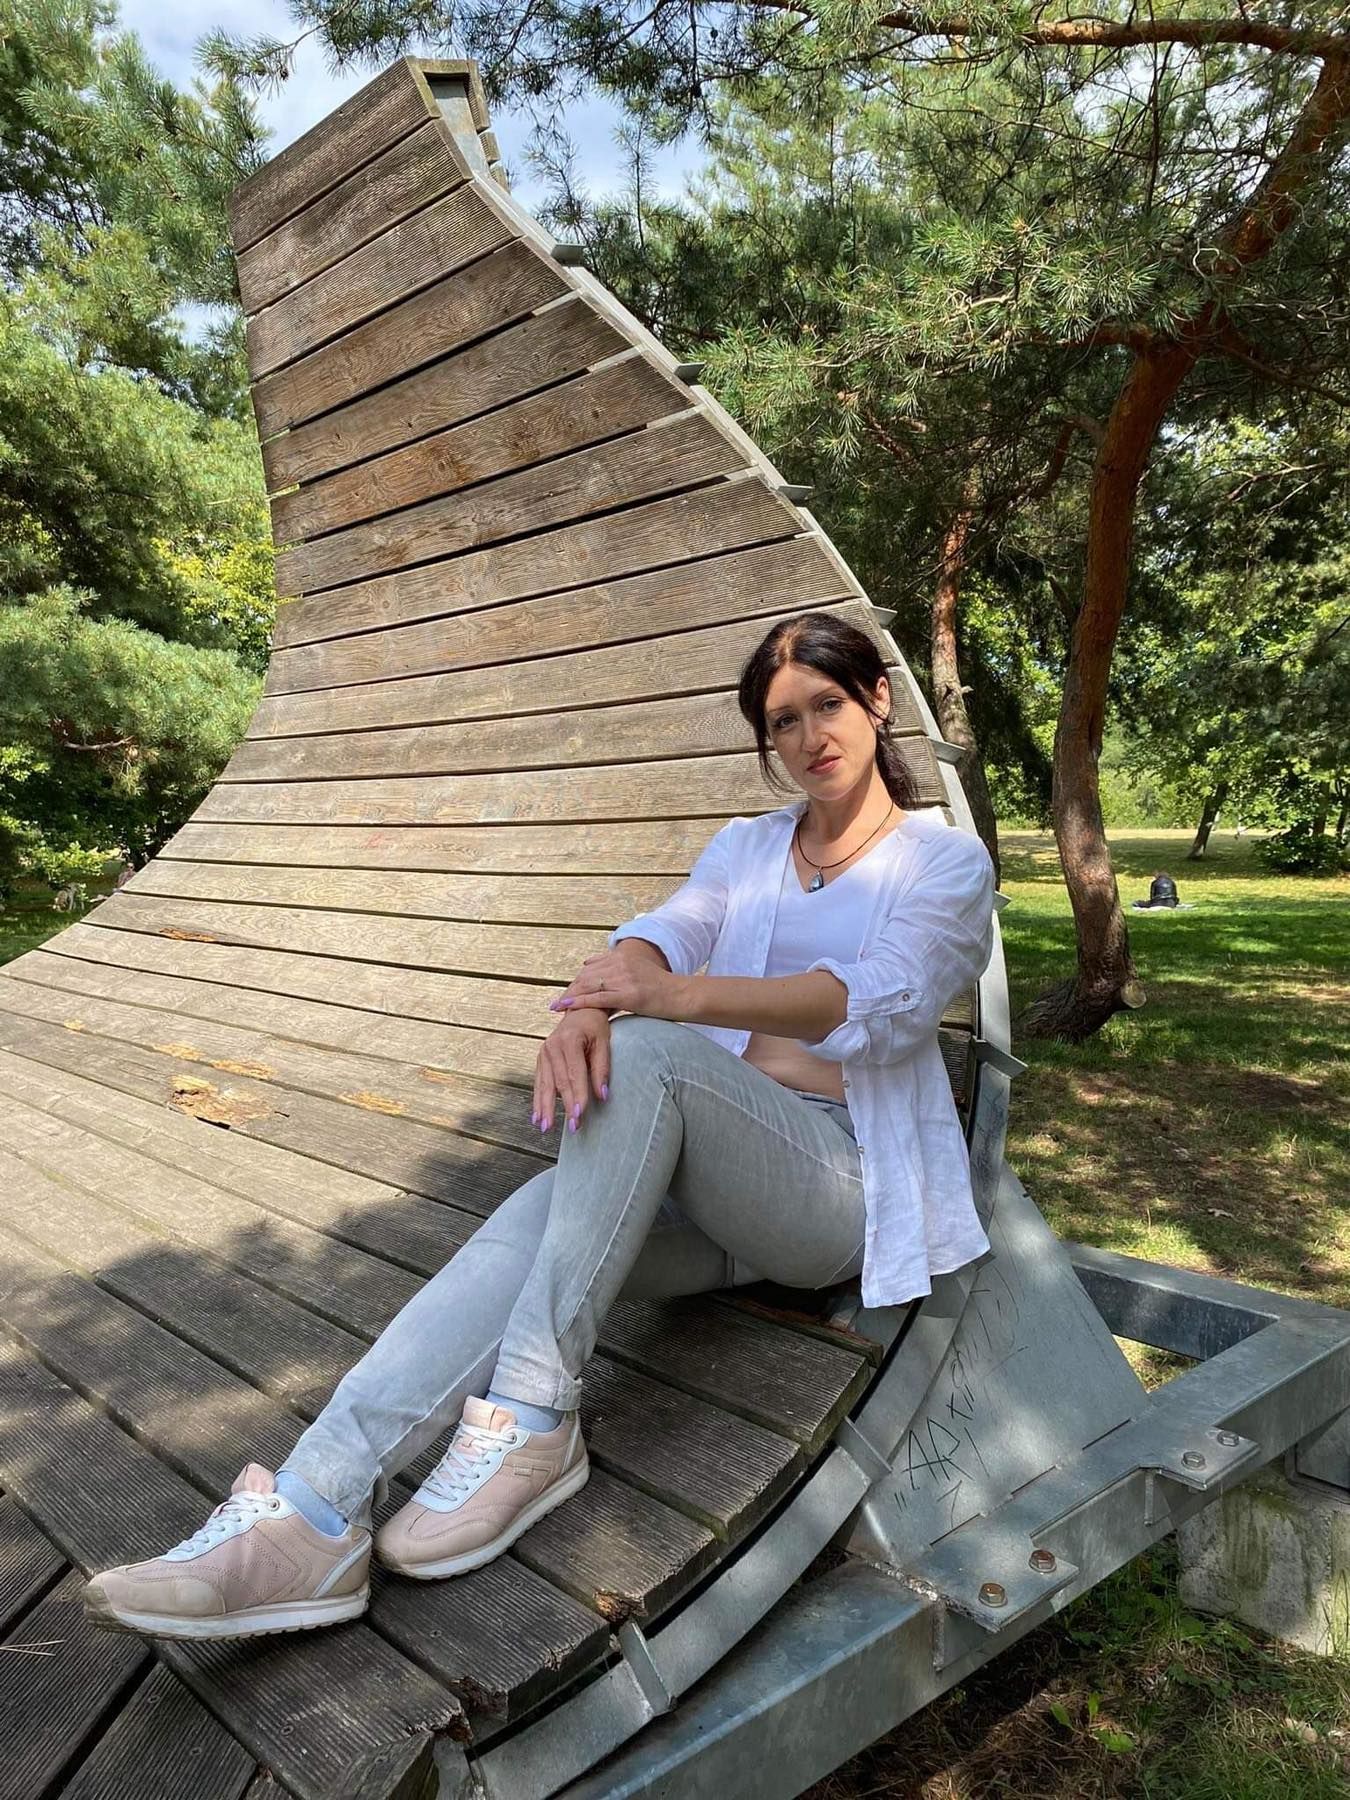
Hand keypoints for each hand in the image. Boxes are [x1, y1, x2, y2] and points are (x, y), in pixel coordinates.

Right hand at [533, 1008, 610, 1135]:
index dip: (577, 1095)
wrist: (579, 1010)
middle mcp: (553, 1046)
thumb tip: (602, 1095)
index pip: (575, 1074)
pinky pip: (539, 1082)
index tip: (580, 1114)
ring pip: (545, 1085)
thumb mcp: (604, 1042)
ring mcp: (544, 1052)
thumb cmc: (594, 1026)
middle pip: (559, 1082)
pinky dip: (538, 1100)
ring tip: (546, 1127)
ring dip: (546, 1108)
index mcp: (570, 1040)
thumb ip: (602, 1069)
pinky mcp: (541, 1058)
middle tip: (572, 1127)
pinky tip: (537, 1116)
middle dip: (565, 1107)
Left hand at [547, 946, 681, 1020]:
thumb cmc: (661, 987)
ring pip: (589, 986)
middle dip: (570, 990)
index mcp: (622, 956)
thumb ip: (613, 965)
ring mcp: (625, 978)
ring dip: (570, 997)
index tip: (566, 992)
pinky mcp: (629, 995)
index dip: (577, 981)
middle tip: (557, 1003)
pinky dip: (579, 1003)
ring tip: (557, 1007)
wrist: (682, 995)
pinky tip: (566, 1007)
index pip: (591, 968)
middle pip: (586, 976)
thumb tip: (586, 963)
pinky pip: (598, 999)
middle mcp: (621, 963)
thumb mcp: (636, 969)